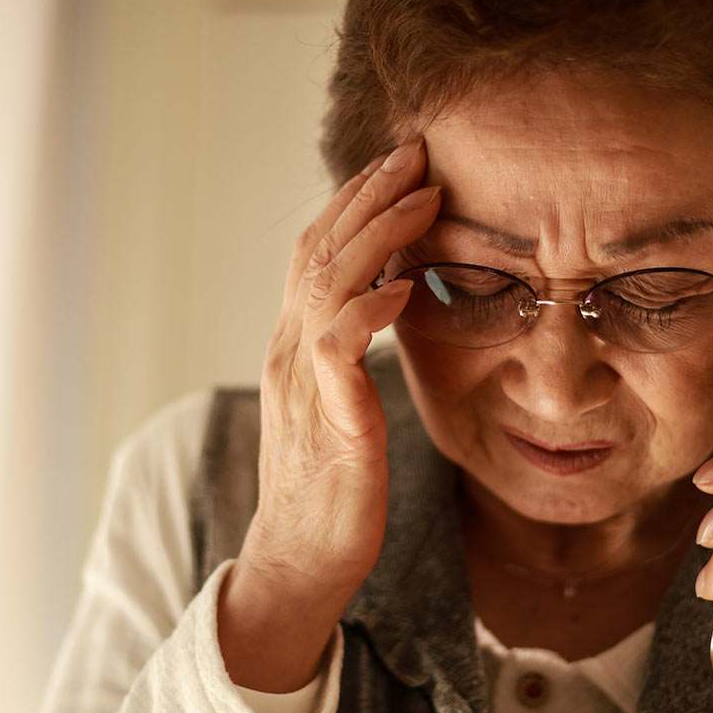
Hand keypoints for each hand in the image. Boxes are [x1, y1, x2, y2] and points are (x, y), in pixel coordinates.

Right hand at [217, 139, 441, 691]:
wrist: (298, 560)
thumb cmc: (329, 487)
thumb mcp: (338, 403)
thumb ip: (348, 352)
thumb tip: (386, 304)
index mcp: (294, 344)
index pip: (315, 252)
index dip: (353, 203)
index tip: (399, 166)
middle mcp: (289, 351)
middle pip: (318, 250)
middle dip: (367, 195)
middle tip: (415, 153)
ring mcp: (302, 383)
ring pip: (328, 283)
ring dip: (377, 234)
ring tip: (423, 197)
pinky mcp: (328, 420)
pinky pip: (338, 348)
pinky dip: (369, 310)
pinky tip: (404, 287)